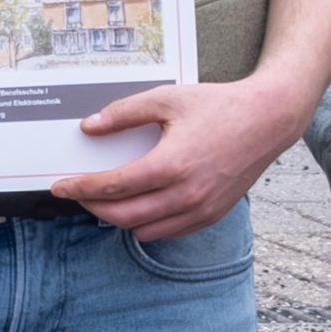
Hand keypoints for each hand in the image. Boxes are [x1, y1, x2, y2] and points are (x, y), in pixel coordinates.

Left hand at [55, 73, 305, 241]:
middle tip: (78, 192)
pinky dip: (146, 224)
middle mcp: (187, 194)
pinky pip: (169, 231)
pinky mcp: (213, 214)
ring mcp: (202, 208)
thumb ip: (123, 113)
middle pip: (123, 216)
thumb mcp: (166, 99)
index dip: (80, 189)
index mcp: (171, 165)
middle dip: (92, 206)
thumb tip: (89, 127)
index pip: (112, 188)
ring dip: (118, 218)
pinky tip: (137, 206)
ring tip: (106, 198)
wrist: (269, 118)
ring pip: (144, 229)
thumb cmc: (219, 106)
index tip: (60, 186)